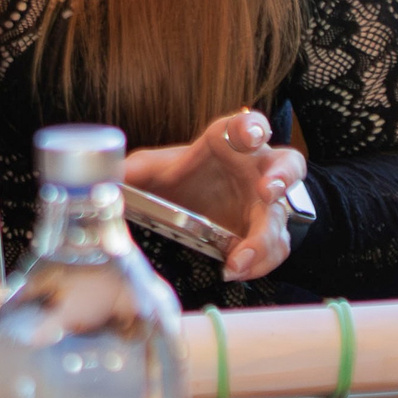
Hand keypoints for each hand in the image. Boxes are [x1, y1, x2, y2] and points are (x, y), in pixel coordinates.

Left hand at [123, 108, 305, 281]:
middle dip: (281, 177)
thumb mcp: (160, 169)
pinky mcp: (268, 231)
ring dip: (269, 235)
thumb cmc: (189, 176)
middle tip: (267, 191)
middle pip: (287, 165)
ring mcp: (268, 202)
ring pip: (283, 215)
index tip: (249, 135)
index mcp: (232, 143)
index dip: (251, 128)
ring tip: (243, 256)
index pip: (248, 126)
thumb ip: (138, 171)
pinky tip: (234, 271)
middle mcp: (258, 169)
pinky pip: (275, 248)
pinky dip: (258, 262)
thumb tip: (110, 179)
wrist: (205, 200)